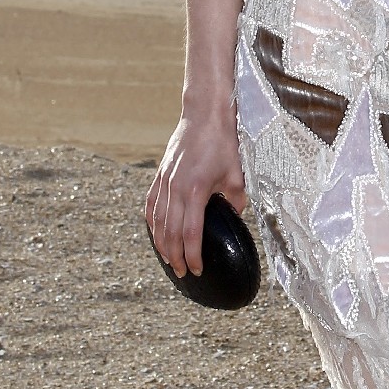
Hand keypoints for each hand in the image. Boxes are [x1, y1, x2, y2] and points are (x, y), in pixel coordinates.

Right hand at [145, 108, 247, 279]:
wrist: (204, 115)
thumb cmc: (224, 143)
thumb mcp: (237, 174)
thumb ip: (236, 200)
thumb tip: (235, 216)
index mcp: (196, 190)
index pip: (190, 232)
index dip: (193, 255)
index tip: (197, 270)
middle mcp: (176, 187)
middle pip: (170, 232)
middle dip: (176, 257)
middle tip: (183, 273)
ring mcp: (164, 181)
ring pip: (157, 221)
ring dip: (161, 244)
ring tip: (169, 260)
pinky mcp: (160, 175)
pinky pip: (150, 205)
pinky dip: (152, 223)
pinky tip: (156, 234)